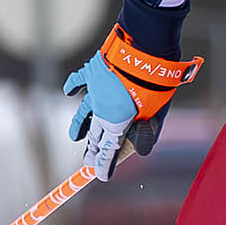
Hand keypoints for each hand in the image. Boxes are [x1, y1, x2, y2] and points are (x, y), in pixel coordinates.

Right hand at [63, 30, 200, 180]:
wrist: (144, 48)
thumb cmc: (155, 83)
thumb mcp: (157, 113)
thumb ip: (147, 133)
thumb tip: (141, 150)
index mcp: (115, 123)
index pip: (107, 150)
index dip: (103, 165)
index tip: (100, 176)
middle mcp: (100, 110)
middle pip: (95, 135)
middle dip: (93, 151)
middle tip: (88, 162)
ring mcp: (95, 91)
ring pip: (84, 113)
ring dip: (79, 126)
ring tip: (75, 138)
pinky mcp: (93, 71)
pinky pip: (79, 81)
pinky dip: (73, 87)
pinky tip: (68, 92)